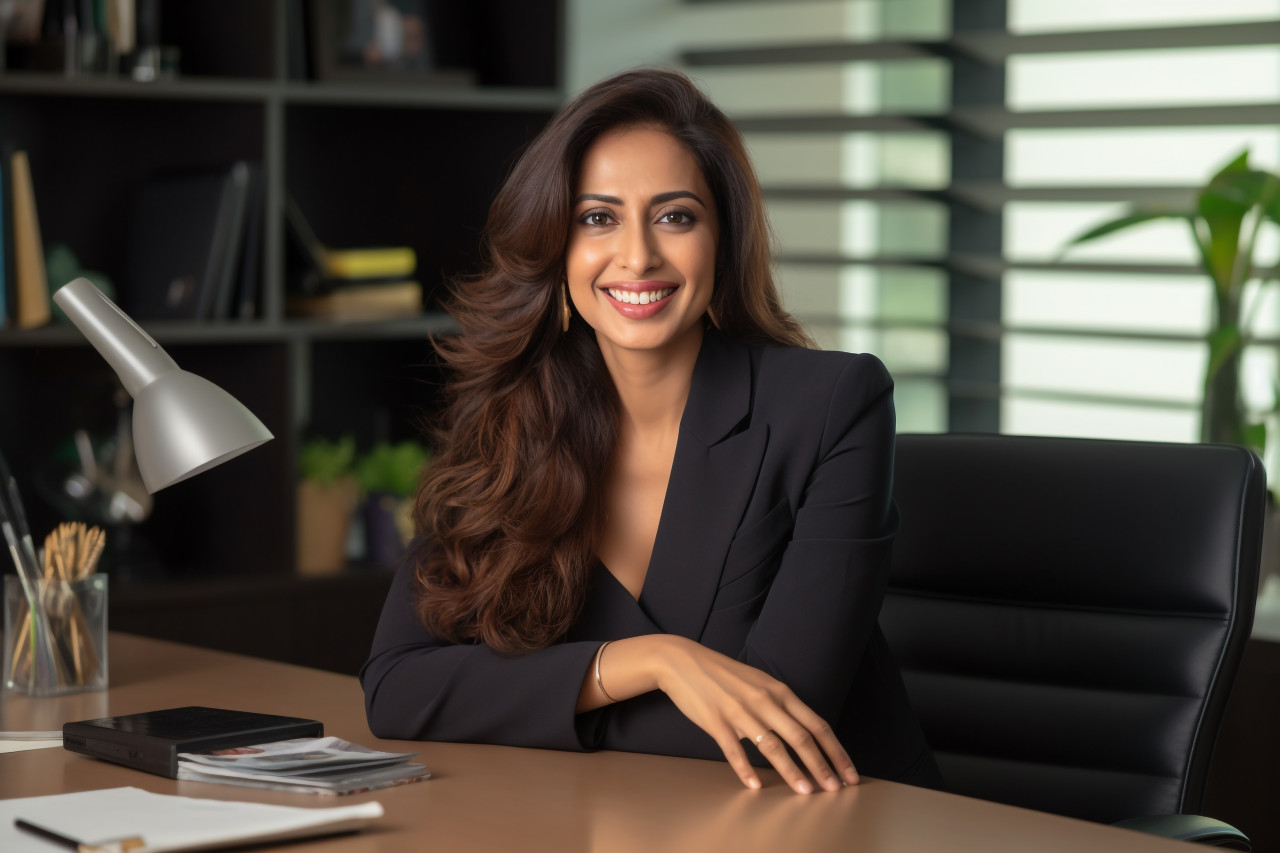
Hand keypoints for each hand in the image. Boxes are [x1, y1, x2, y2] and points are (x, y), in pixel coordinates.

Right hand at [649, 636, 858, 793]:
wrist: (683, 662)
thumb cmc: (724, 675)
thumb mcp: (759, 682)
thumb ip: (780, 705)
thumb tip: (801, 732)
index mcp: (779, 691)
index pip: (816, 724)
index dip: (835, 751)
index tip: (848, 772)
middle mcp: (764, 700)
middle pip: (800, 737)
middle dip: (822, 766)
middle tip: (835, 789)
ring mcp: (740, 711)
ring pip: (772, 746)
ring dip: (792, 771)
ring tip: (806, 792)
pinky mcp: (716, 721)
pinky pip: (734, 750)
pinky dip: (746, 770)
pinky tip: (755, 786)